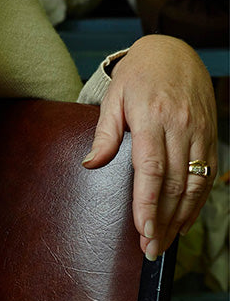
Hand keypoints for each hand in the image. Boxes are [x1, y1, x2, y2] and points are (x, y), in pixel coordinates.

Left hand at [82, 34, 217, 259]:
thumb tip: (89, 164)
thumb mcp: (113, 98)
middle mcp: (180, 128)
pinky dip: (198, 201)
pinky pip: (207, 175)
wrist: (174, 52)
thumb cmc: (137, 76)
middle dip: (164, 220)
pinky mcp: (211, 137)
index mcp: (151, 118)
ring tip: (166, 241)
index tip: (142, 230)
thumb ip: (104, 134)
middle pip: (174, 183)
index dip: (148, 203)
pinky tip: (185, 219)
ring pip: (195, 184)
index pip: (151, 169)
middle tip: (151, 248)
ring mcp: (199, 133)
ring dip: (182, 217)